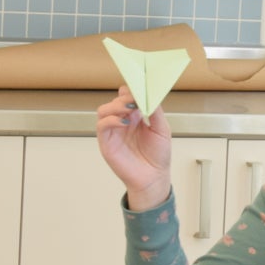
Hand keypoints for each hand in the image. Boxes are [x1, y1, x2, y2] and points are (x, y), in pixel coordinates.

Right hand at [95, 85, 172, 209]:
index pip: (126, 96)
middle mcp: (122, 122)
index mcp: (135, 117)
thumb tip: (150, 95)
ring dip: (116, 106)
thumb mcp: (162, 129)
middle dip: (125, 97)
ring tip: (130, 108)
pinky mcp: (106, 142)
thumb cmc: (158, 156)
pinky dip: (111, 120)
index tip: (140, 87)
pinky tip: (124, 122)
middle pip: (115, 101)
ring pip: (104, 110)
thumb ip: (155, 112)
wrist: (153, 178)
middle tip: (136, 98)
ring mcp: (113, 132)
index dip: (132, 90)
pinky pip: (102, 125)